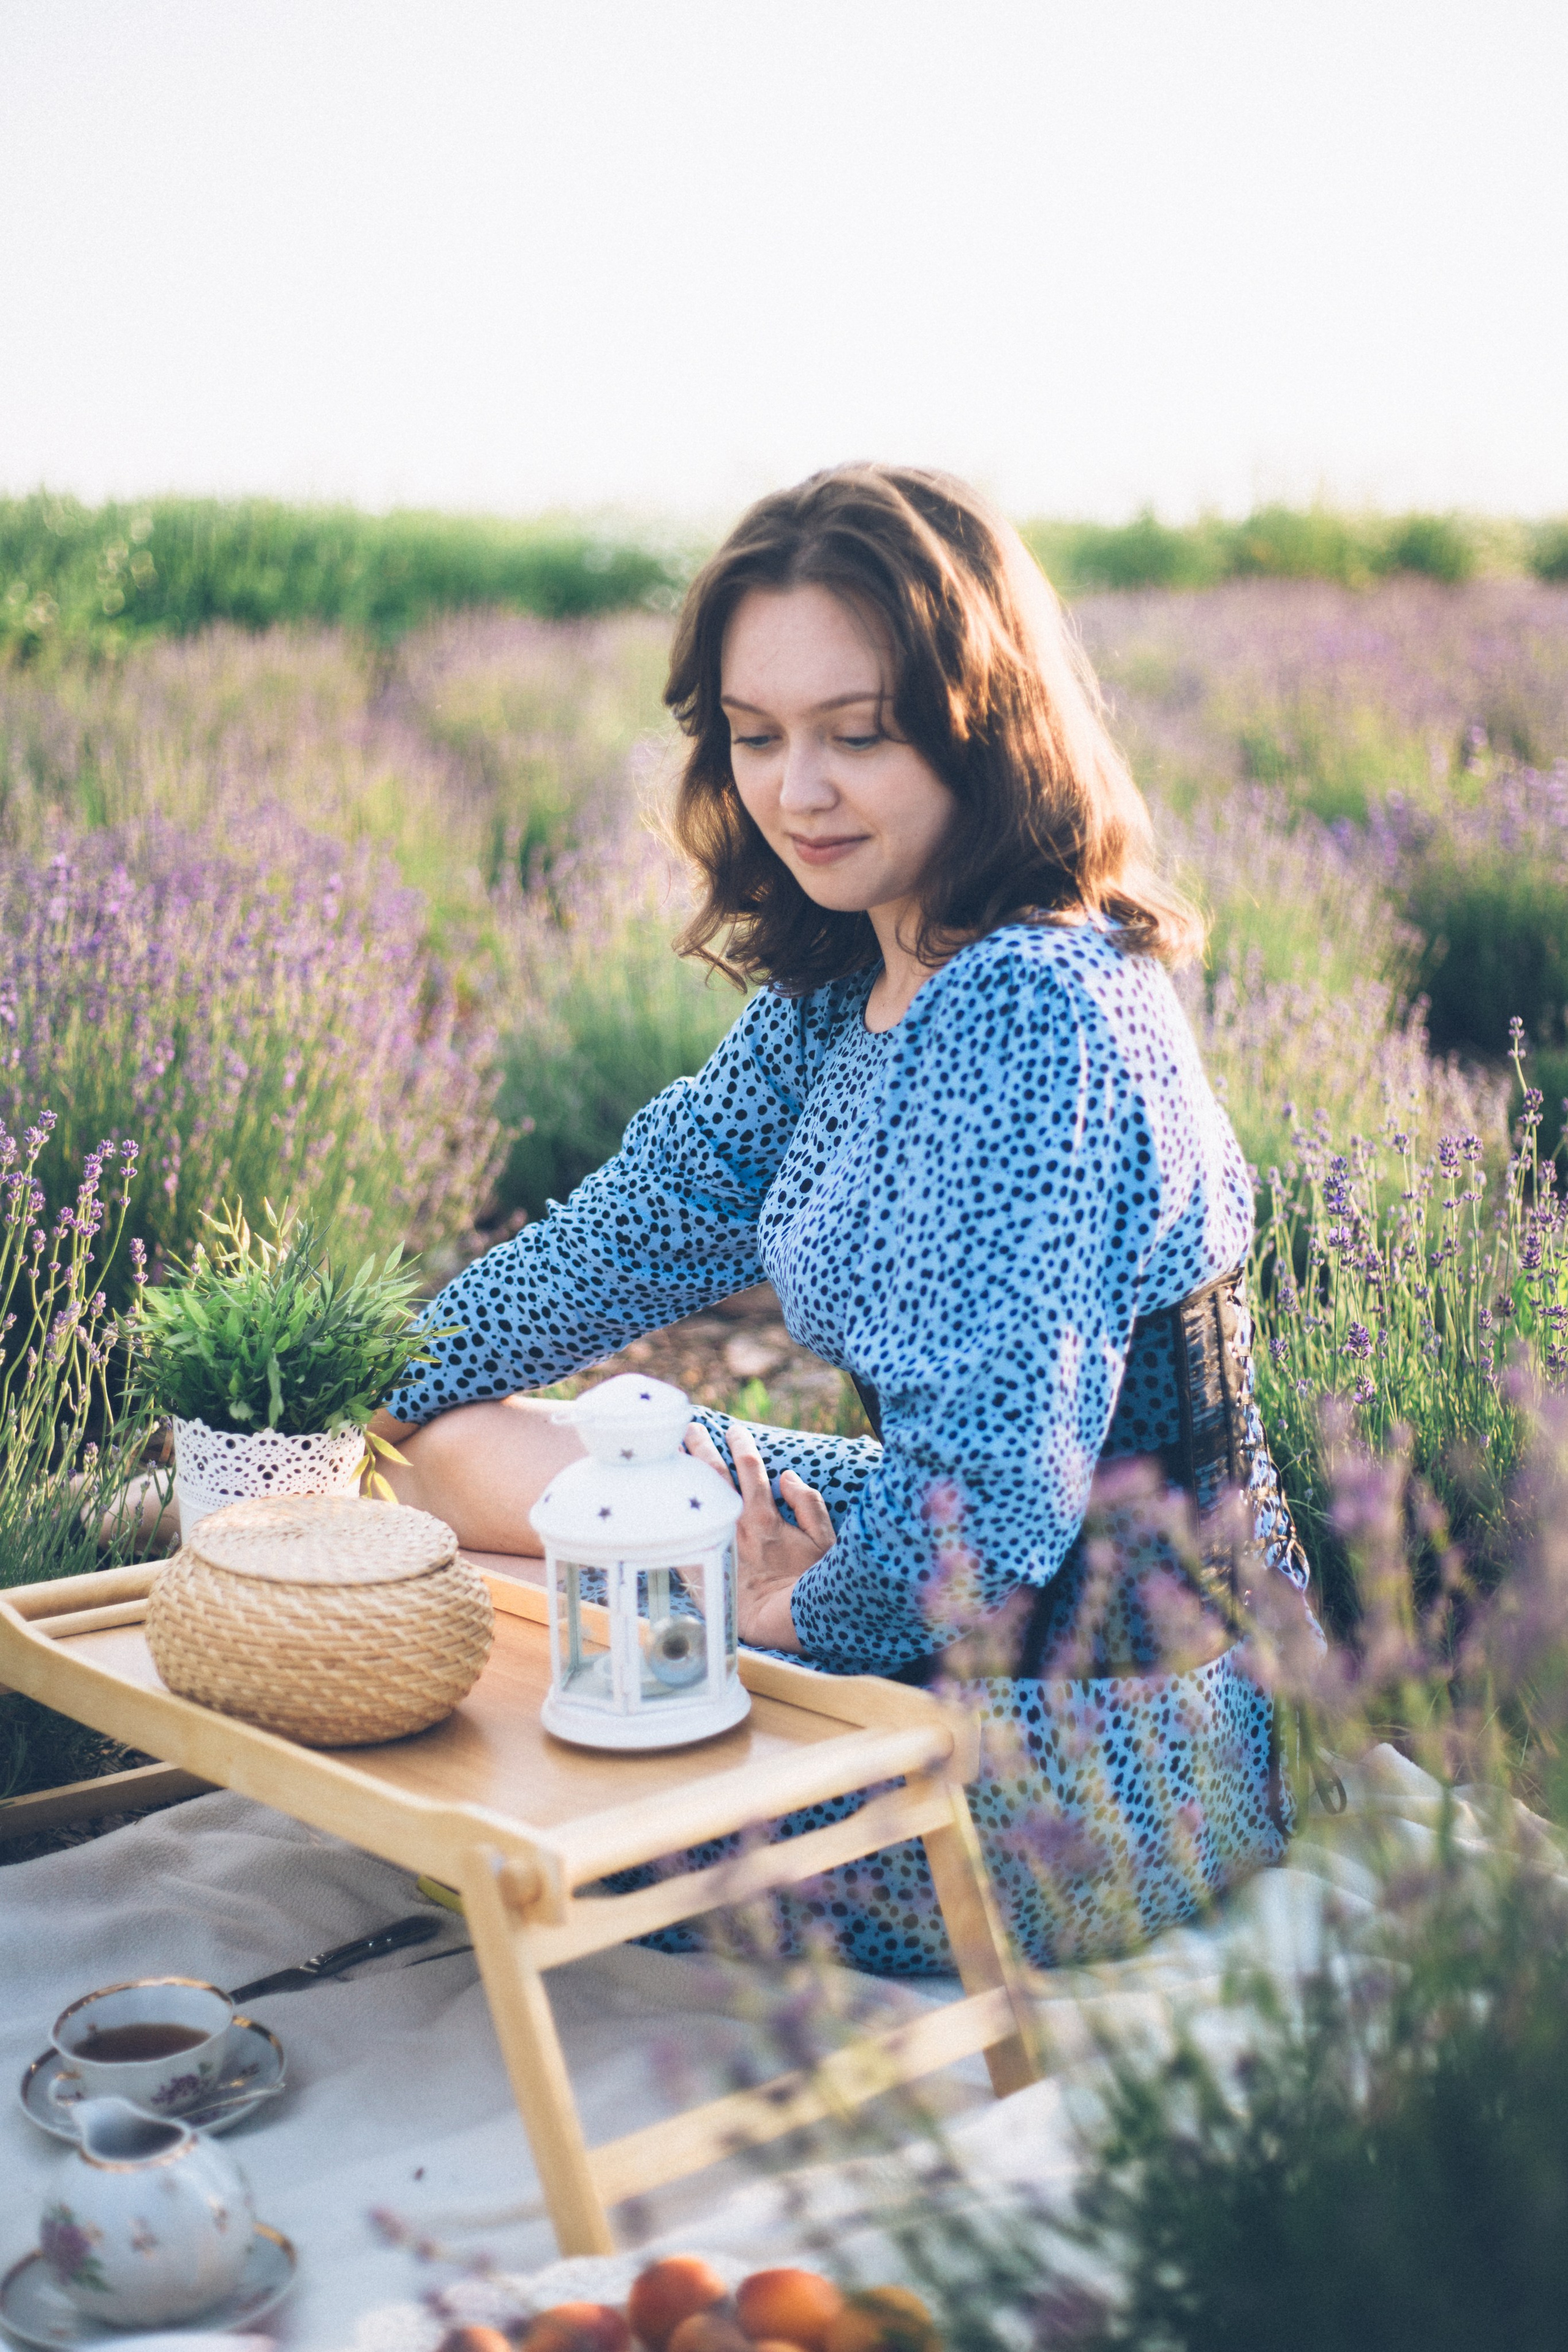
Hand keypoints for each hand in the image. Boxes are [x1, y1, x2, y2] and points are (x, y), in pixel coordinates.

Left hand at [683, 1421, 834, 1652]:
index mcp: (765, 1516)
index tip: (734, 1431)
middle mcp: (736, 1525)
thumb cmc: (811, 1583)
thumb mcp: (823, 1540)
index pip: (750, 1467)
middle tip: (689, 1428)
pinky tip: (656, 1507)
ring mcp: (718, 1545)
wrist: (786, 1623)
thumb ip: (808, 1503)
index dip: (742, 1445)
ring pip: (695, 1500)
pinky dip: (670, 1521)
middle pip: (714, 1475)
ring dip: (682, 1475)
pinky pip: (683, 1540)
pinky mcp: (705, 1567)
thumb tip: (787, 1476)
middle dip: (700, 1447)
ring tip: (667, 1455)